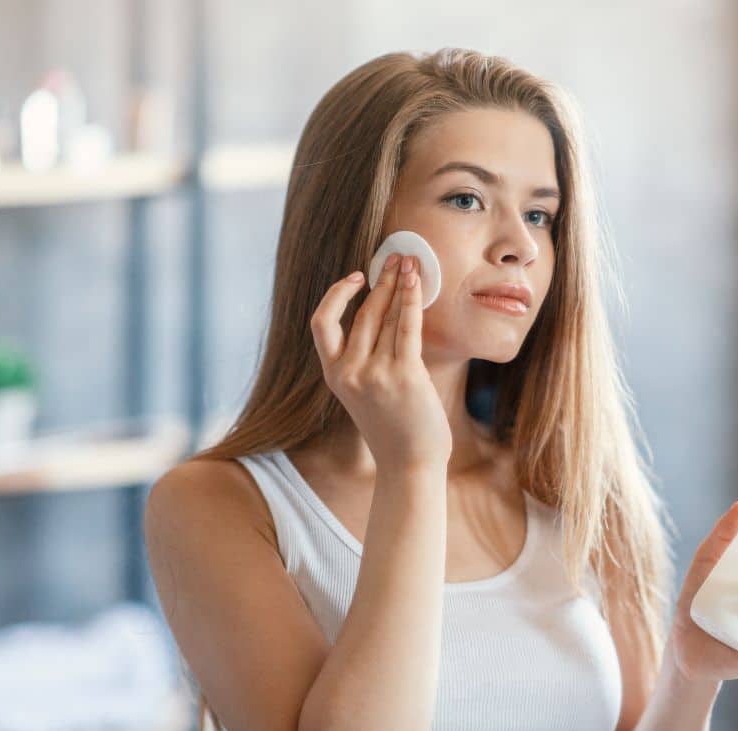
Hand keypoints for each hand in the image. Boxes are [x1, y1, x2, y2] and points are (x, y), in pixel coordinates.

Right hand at [310, 253, 452, 471]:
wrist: (410, 466)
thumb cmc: (395, 431)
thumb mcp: (366, 395)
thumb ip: (367, 361)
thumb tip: (386, 316)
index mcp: (334, 376)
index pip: (322, 324)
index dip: (336, 295)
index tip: (356, 277)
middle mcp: (349, 372)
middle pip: (361, 313)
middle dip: (380, 281)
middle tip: (395, 257)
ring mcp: (374, 374)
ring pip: (384, 316)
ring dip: (398, 284)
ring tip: (411, 263)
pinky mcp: (403, 376)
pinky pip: (406, 327)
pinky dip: (411, 300)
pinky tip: (415, 282)